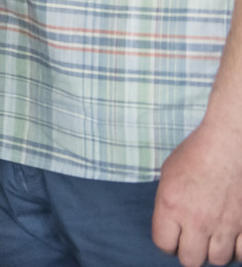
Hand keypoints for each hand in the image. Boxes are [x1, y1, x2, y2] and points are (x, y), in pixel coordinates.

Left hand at [153, 120, 241, 266]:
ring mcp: (224, 224)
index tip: (172, 236)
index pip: (163, 244)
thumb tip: (170, 224)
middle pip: (190, 260)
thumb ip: (167, 204)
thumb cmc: (195, 154)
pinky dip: (237, 250)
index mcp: (171, 206)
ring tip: (213, 238)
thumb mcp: (168, 176)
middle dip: (189, 251)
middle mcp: (197, 220)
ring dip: (213, 251)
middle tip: (192, 239)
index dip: (167, 242)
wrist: (228, 144)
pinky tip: (232, 239)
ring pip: (218, 260)